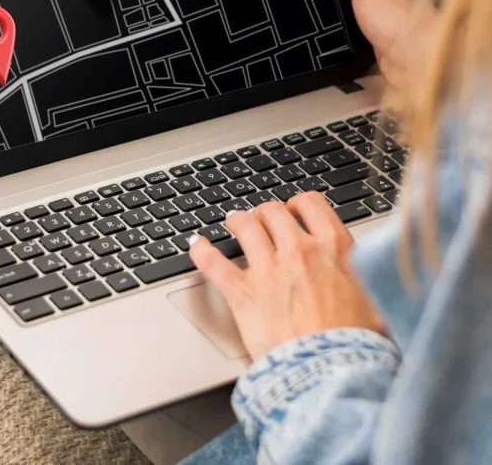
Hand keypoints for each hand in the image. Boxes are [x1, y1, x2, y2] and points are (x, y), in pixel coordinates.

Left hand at [187, 193, 383, 360]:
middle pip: (272, 211)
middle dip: (265, 214)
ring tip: (232, 224)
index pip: (311, 204)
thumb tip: (377, 269)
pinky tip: (197, 246)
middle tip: (262, 222)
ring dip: (236, 222)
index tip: (294, 212)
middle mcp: (299, 251)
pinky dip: (201, 251)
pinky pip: (213, 262)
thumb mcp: (378, 299)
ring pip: (243, 225)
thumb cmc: (358, 344)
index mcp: (335, 248)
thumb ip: (369, 275)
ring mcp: (268, 269)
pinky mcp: (243, 293)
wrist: (333, 373)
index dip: (299, 205)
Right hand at [324, 0, 435, 88]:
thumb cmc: (402, 24)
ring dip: (340, 14)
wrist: (417, 64)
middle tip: (323, 0)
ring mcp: (383, 12)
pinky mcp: (378, 34)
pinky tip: (343, 34)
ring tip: (334, 18)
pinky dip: (346, 30)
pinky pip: (354, 26)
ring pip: (349, 7)